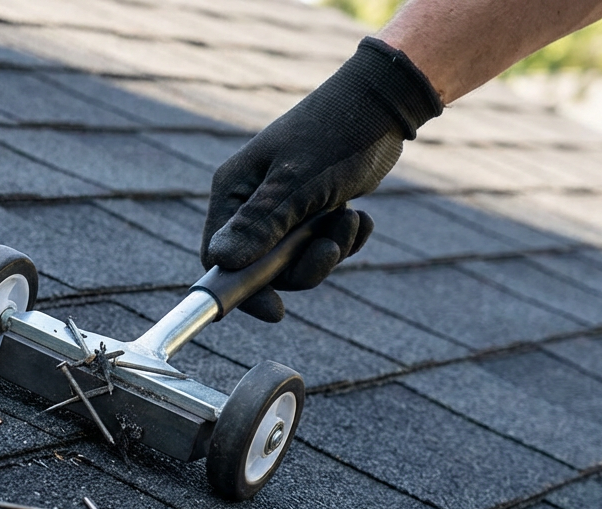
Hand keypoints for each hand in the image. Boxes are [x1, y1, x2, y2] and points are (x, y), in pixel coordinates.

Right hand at [201, 37, 441, 321]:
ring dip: (329, 252)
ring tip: (350, 219)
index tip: (276, 311)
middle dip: (302, 267)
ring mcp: (282, 208)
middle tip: (330, 247)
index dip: (241, 291)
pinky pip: (320, 249)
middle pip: (262, 269)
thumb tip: (221, 262)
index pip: (218, 258)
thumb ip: (261, 223)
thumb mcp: (299, 183)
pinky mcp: (311, 211)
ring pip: (295, 263)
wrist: (383, 103)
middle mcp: (251, 202)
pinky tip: (359, 216)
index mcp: (234, 190)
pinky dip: (343, 241)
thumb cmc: (336, 134)